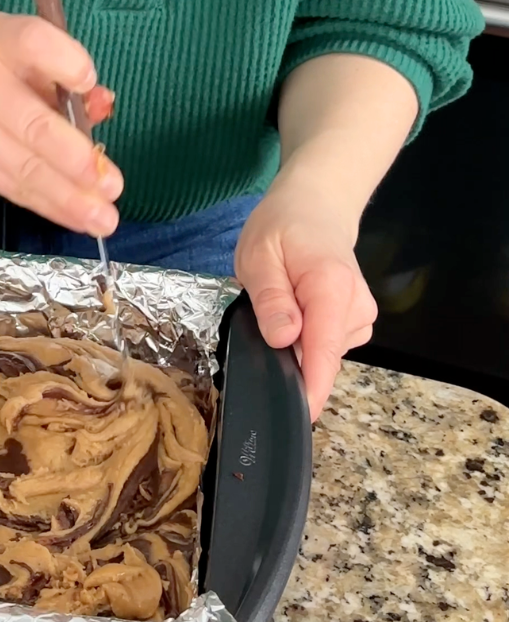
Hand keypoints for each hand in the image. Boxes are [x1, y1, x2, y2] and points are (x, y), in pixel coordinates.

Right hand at [0, 13, 118, 236]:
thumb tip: (103, 105)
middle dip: (77, 158)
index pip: (32, 41)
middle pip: (34, 121)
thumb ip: (59, 84)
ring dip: (70, 195)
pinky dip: (50, 204)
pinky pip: (13, 186)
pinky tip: (76, 217)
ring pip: (26, 165)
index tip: (89, 86)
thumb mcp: (14, 67)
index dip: (65, 61)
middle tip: (112, 184)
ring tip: (104, 216)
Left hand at [234, 168, 377, 421]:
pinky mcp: (357, 321)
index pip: (325, 349)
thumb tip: (284, 340)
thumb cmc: (282, 227)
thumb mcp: (260, 255)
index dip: (311, 387)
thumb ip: (271, 298)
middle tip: (263, 317)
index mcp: (332, 288)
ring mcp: (361, 316)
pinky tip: (298, 308)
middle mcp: (357, 307)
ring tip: (281, 300)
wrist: (316, 206)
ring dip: (297, 341)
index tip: (298, 415)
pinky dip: (308, 336)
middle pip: (323, 356)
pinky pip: (326, 343)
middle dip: (291, 355)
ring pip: (323, 352)